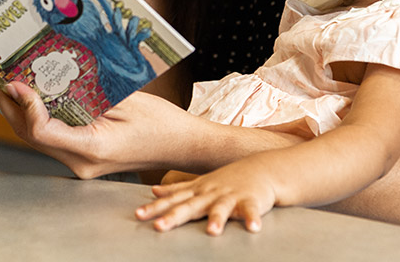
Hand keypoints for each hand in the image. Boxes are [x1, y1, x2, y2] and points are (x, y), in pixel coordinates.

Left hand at [0, 80, 195, 179]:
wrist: (181, 146)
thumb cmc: (160, 122)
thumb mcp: (125, 100)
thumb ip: (87, 92)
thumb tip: (51, 77)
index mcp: (92, 149)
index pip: (42, 131)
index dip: (24, 105)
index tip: (14, 81)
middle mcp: (81, 163)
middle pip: (32, 137)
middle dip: (10, 107)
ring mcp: (81, 164)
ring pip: (38, 140)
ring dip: (19, 113)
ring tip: (3, 85)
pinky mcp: (83, 157)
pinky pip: (52, 138)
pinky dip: (38, 118)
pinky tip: (30, 98)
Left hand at [135, 157, 280, 234]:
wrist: (261, 167)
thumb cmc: (228, 179)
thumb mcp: (200, 182)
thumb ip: (178, 189)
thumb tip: (154, 190)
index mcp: (198, 191)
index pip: (173, 200)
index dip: (155, 208)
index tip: (138, 215)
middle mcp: (211, 193)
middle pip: (191, 207)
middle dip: (174, 217)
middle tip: (159, 227)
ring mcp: (231, 196)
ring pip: (222, 209)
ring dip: (217, 219)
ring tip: (212, 232)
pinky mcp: (251, 200)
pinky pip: (251, 211)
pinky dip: (252, 219)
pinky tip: (253, 228)